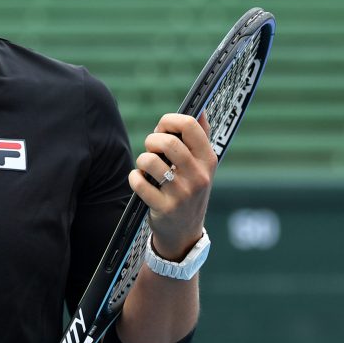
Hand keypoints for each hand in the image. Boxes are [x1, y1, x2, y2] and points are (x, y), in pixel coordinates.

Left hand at [128, 112, 215, 260]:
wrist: (184, 233)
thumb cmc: (189, 189)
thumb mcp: (202, 166)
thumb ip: (201, 137)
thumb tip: (200, 109)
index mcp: (209, 160)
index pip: (190, 125)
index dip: (169, 121)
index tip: (163, 128)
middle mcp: (199, 176)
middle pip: (167, 141)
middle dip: (152, 140)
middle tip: (152, 149)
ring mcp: (182, 194)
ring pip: (149, 160)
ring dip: (142, 160)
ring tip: (146, 167)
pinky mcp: (164, 208)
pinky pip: (139, 182)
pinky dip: (134, 178)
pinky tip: (141, 182)